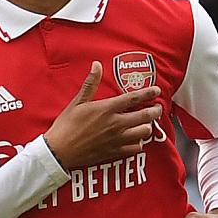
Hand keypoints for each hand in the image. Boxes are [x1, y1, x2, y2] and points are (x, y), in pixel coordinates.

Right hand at [41, 62, 162, 171]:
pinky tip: (135, 139)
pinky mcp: (115, 153)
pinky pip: (136, 148)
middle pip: (145, 116)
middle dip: (155, 111)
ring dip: (147, 127)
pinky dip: (139, 143)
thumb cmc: (66, 125)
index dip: (149, 93)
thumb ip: (90, 83)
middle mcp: (116, 124)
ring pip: (144, 133)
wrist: (59, 151)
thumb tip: (97, 64)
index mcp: (107, 109)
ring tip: (145, 123)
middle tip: (157, 108)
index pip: (134, 98)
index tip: (157, 90)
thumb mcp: (77, 102)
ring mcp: (117, 140)